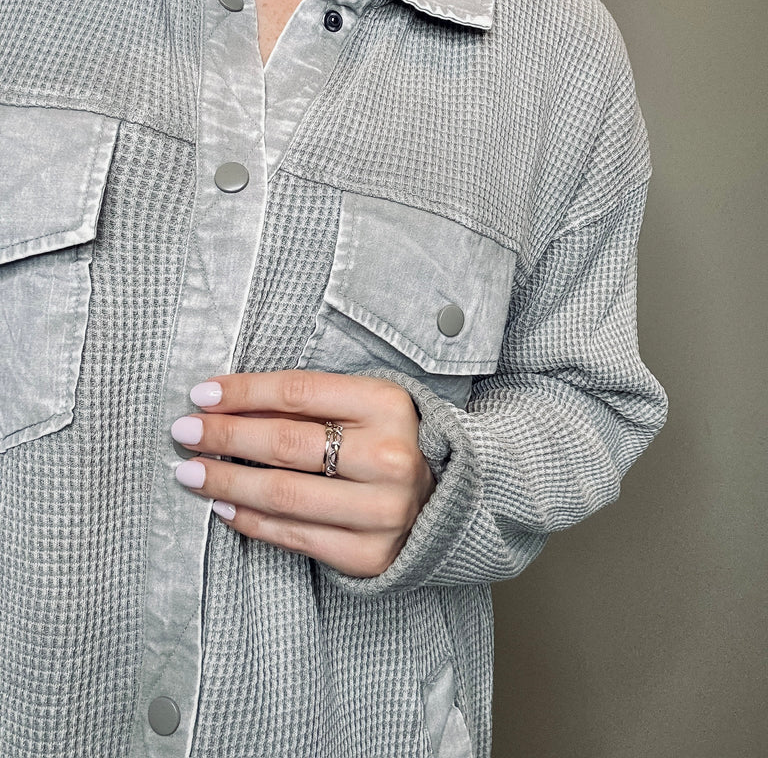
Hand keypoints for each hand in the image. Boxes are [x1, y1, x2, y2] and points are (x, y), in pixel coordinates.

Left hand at [171, 370, 436, 577]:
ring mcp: (382, 510)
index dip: (243, 392)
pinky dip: (250, 520)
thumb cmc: (386, 442)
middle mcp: (389, 457)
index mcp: (387, 405)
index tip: (201, 394)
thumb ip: (304, 403)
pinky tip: (223, 506)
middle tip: (183, 432)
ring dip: (225, 482)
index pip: (298, 392)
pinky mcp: (369, 553)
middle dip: (224, 436)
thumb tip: (225, 403)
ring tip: (190, 472)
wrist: (446, 502)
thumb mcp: (360, 406)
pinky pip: (293, 536)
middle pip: (285, 443)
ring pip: (283, 494)